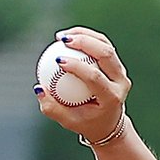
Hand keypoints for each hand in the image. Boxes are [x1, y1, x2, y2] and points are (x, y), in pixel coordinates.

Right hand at [34, 26, 129, 144]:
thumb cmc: (85, 123)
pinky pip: (103, 45)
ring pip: (106, 46)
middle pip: (106, 55)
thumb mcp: (67, 121)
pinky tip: (69, 36)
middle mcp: (121, 83)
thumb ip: (51, 108)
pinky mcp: (117, 65)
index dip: (77, 66)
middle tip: (63, 40)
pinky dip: (86, 38)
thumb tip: (38, 88)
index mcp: (111, 98)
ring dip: (85, 35)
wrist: (108, 123)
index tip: (58, 60)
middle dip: (84, 42)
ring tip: (62, 36)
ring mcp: (121, 72)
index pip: (95, 77)